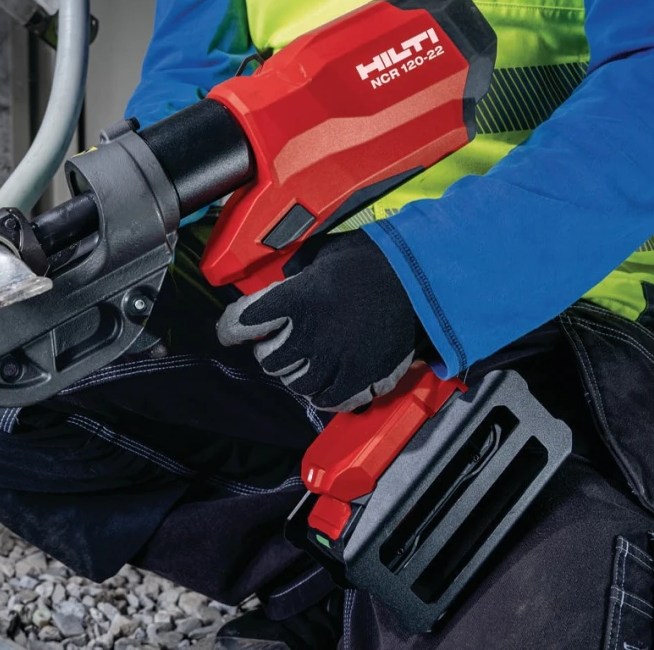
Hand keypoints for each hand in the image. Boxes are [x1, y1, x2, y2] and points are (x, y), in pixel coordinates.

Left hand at [216, 230, 432, 410]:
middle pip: (269, 359)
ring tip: (308, 360)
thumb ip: (299, 269)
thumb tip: (286, 276)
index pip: (242, 323)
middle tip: (284, 341)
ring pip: (295, 383)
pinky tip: (326, 380)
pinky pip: (326, 399)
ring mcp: (333, 361)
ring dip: (296, 372)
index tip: (230, 331)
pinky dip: (322, 392)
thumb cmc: (376, 261)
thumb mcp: (327, 253)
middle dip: (271, 350)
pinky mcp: (358, 379)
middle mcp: (308, 335)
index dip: (230, 329)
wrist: (423, 283)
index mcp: (295, 300)